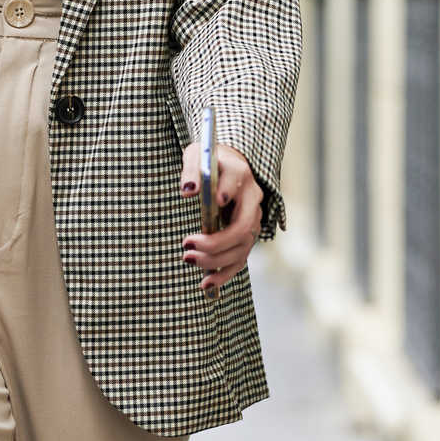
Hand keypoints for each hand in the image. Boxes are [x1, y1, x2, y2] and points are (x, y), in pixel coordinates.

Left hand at [178, 143, 261, 296]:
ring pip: (242, 248)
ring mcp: (253, 219)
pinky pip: (239, 259)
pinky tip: (206, 284)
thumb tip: (188, 191)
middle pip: (242, 227)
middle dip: (216, 242)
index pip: (236, 184)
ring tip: (188, 258)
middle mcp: (252, 199)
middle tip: (187, 244)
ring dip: (215, 260)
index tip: (217, 200)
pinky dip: (224, 273)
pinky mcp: (247, 235)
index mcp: (239, 174)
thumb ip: (192, 171)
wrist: (228, 166)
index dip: (227, 192)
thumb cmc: (210, 162)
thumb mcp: (197, 156)